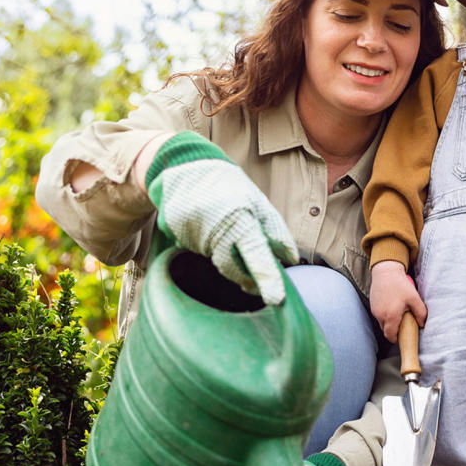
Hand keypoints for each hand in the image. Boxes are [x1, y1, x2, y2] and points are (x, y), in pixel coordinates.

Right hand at [145, 132, 297, 304]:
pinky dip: (204, 244)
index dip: (266, 276)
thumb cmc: (230, 187)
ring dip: (222, 253)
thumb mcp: (258, 203)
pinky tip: (205, 226)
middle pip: (231, 266)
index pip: (256, 252)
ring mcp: (191, 230)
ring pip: (212, 259)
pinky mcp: (174, 232)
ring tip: (223, 229)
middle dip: (245, 277)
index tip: (276, 299)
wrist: (186, 166)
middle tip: (253, 282)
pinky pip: (193, 250)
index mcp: (241, 217)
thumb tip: (291, 259)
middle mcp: (215, 225)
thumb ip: (275, 231)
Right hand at [370, 260, 426, 342]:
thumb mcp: (414, 298)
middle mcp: (380, 315)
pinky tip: (393, 307)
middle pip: (386, 330)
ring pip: (382, 323)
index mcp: (390, 316)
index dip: (396, 339)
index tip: (402, 338)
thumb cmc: (400, 284)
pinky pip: (379, 315)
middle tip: (403, 325)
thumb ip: (420, 312)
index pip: (390, 336)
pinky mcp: (372, 305)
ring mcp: (375, 310)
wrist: (386, 271)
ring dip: (389, 323)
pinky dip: (385, 315)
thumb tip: (423, 324)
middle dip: (393, 331)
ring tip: (399, 314)